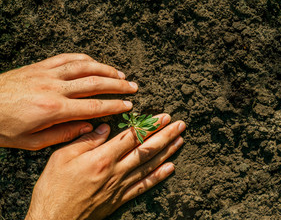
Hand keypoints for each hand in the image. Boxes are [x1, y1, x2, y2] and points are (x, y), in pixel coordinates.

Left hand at [0, 53, 137, 149]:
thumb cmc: (2, 127)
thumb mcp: (32, 141)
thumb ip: (63, 134)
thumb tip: (87, 128)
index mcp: (53, 109)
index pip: (93, 106)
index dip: (114, 105)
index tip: (128, 105)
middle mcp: (54, 88)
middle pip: (95, 83)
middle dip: (118, 85)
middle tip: (134, 87)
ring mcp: (47, 73)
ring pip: (84, 67)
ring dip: (106, 69)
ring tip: (121, 74)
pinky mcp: (40, 66)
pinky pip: (67, 58)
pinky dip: (85, 58)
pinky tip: (95, 62)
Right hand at [25, 114, 184, 219]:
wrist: (53, 218)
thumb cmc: (54, 187)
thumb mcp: (61, 157)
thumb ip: (87, 140)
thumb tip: (105, 127)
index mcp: (102, 158)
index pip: (133, 137)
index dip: (150, 125)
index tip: (164, 117)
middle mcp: (116, 171)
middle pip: (146, 150)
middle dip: (166, 135)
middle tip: (180, 125)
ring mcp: (120, 186)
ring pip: (150, 165)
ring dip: (167, 152)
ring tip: (180, 140)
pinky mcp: (120, 198)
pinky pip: (144, 186)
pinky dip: (159, 176)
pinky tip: (171, 168)